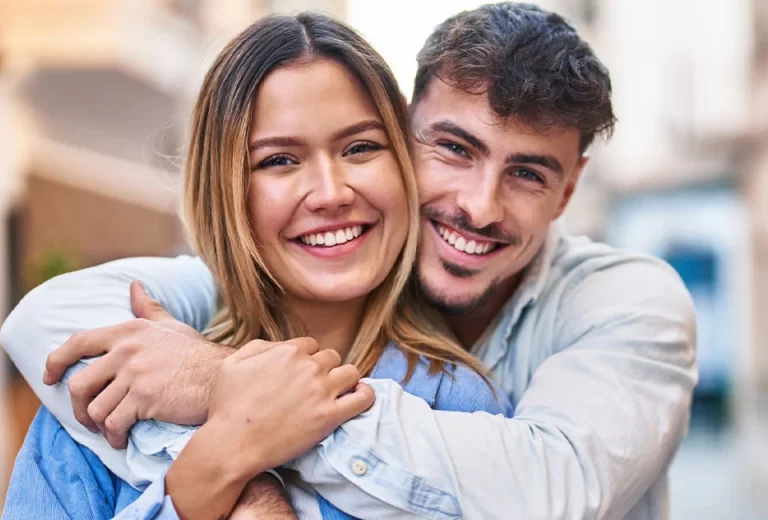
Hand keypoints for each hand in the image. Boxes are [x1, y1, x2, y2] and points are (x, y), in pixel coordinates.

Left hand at [44, 281, 232, 447]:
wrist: (223, 377)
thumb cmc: (197, 355)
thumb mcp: (171, 326)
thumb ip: (148, 309)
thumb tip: (134, 286)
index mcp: (130, 330)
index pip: (78, 342)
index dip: (57, 361)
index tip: (50, 376)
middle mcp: (127, 349)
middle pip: (79, 384)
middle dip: (77, 408)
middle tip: (88, 418)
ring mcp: (135, 374)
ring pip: (94, 408)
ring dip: (98, 425)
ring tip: (110, 430)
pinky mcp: (143, 398)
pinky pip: (112, 423)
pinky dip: (113, 436)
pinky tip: (122, 438)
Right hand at [166, 337, 373, 518]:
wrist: (232, 445)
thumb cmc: (227, 407)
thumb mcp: (232, 364)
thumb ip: (258, 347)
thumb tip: (278, 346)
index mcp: (288, 352)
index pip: (311, 346)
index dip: (306, 359)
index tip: (299, 374)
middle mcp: (309, 367)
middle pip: (331, 357)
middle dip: (324, 369)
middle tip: (313, 387)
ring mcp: (322, 391)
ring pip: (350, 372)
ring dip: (344, 380)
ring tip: (336, 393)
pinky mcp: (330, 416)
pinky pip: (363, 398)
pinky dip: (365, 395)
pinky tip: (358, 397)